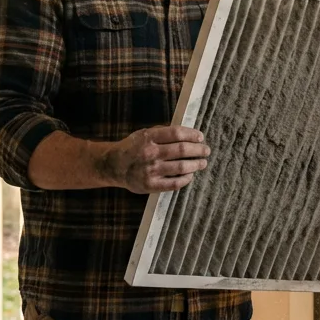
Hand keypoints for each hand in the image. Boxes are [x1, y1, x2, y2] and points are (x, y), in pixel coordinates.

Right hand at [96, 126, 210, 193]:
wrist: (113, 166)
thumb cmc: (133, 148)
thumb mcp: (144, 134)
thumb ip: (163, 133)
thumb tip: (189, 133)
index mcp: (148, 138)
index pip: (177, 133)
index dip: (192, 135)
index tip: (200, 137)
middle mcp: (150, 153)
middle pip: (182, 150)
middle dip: (198, 150)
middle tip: (206, 150)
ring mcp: (150, 170)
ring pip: (181, 167)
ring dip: (196, 164)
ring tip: (202, 163)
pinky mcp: (150, 185)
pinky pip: (174, 183)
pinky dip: (186, 179)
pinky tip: (190, 175)